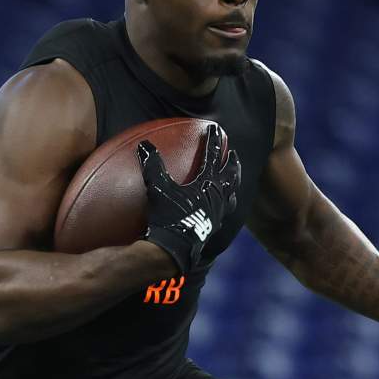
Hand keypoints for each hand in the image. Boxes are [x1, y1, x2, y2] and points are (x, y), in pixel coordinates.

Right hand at [137, 124, 240, 273]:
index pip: (213, 156)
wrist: (174, 250)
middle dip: (232, 162)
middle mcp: (218, 197)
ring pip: (231, 194)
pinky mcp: (212, 228)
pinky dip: (223, 204)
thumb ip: (152, 165)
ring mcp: (218, 214)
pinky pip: (223, 212)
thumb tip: (144, 144)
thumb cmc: (168, 217)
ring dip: (232, 184)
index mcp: (208, 184)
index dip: (214, 141)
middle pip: (231, 175)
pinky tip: (217, 207)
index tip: (216, 128)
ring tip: (231, 180)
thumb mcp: (158, 188)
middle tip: (233, 153)